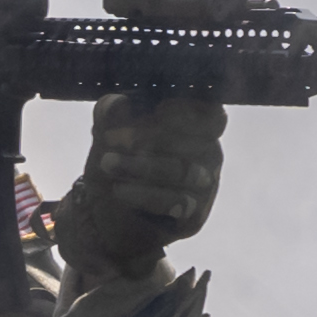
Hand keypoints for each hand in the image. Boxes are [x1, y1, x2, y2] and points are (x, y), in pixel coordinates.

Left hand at [56, 92, 223, 270]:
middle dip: (148, 136)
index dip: (187, 109)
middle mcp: (208, 152)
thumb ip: (111, 115)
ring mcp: (206, 184)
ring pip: (183, 170)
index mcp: (196, 124)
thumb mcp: (106, 136)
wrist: (108, 214)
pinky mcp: (195, 213)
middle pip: (194, 141)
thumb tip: (114, 102)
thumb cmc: (118, 163)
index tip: (157, 109)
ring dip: (141, 166)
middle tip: (109, 138)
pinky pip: (176, 201)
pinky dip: (143, 194)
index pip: (210, 113)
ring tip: (107, 163)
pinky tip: (119, 189)